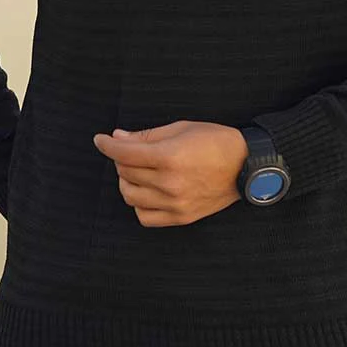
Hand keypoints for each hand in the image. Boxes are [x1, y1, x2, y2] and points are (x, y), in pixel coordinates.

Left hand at [93, 119, 248, 226]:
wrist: (246, 166)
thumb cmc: (215, 141)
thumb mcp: (180, 129)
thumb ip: (146, 136)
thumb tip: (117, 138)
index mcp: (169, 157)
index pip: (124, 153)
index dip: (106, 144)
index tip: (100, 140)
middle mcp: (170, 183)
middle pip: (125, 172)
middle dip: (121, 158)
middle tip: (130, 151)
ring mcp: (175, 203)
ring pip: (130, 195)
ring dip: (127, 180)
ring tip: (139, 171)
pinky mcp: (181, 217)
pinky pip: (144, 216)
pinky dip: (139, 203)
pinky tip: (147, 191)